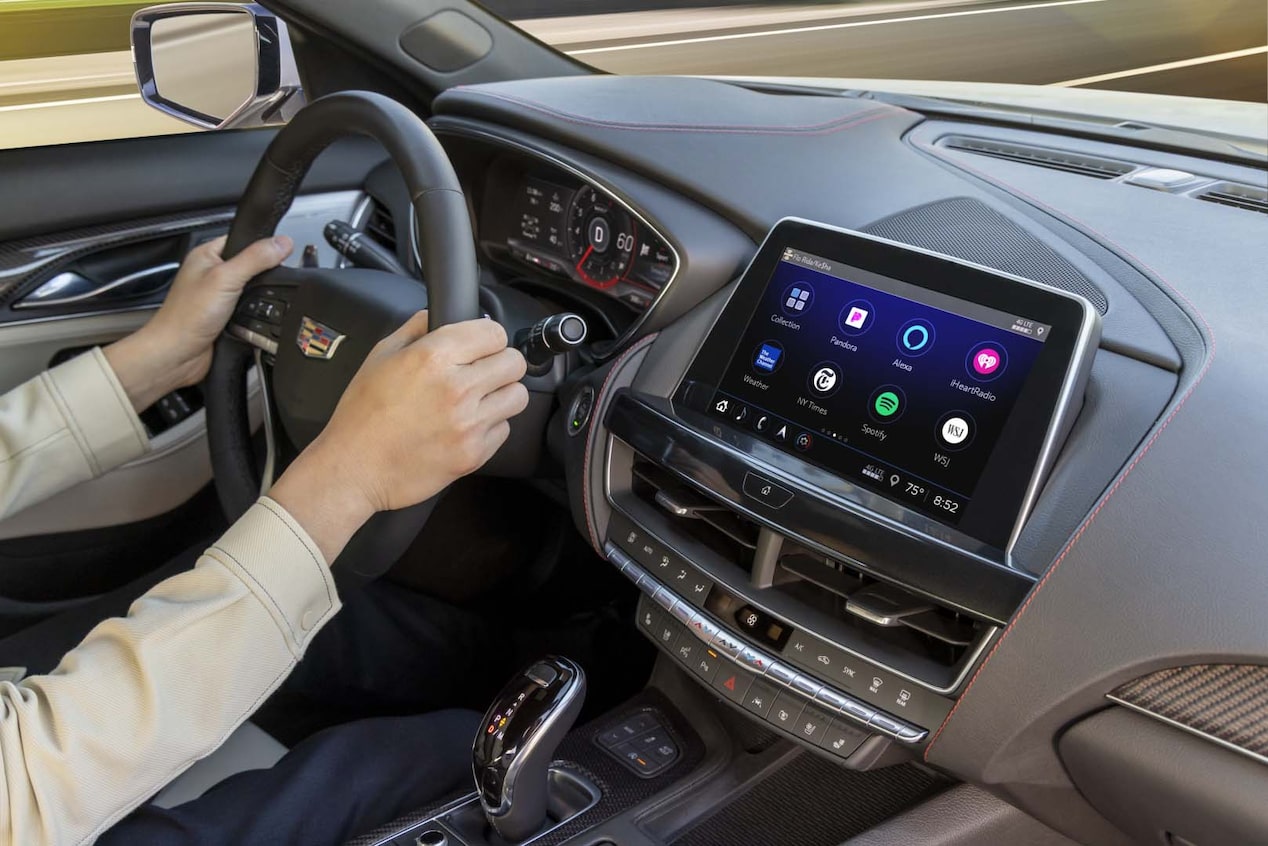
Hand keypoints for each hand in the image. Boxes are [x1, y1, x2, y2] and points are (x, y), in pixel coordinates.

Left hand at [105, 235, 292, 410]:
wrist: (177, 355)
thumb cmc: (186, 316)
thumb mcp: (226, 278)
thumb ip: (256, 259)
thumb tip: (282, 243)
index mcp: (206, 256)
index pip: (242, 239)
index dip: (262, 245)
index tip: (280, 253)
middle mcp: (211, 275)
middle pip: (250, 265)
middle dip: (263, 275)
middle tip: (267, 281)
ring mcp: (218, 297)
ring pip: (251, 290)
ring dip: (258, 298)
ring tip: (256, 302)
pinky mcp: (225, 317)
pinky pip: (250, 311)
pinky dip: (255, 315)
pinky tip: (253, 318)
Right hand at [269, 312, 528, 561]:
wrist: (354, 468)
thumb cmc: (362, 413)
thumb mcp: (380, 356)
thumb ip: (416, 329)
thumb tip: (440, 314)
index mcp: (433, 357)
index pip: (495, 333)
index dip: (488, 337)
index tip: (480, 346)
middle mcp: (458, 388)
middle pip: (515, 363)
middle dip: (500, 364)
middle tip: (483, 373)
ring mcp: (469, 424)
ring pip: (517, 396)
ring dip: (501, 395)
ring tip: (478, 400)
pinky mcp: (474, 454)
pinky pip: (504, 430)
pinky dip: (490, 427)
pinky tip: (465, 427)